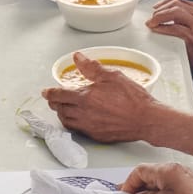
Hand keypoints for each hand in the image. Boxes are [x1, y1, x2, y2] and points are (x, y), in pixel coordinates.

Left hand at [42, 53, 156, 142]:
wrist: (146, 119)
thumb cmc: (132, 98)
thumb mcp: (112, 76)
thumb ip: (91, 67)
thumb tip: (77, 58)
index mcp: (85, 98)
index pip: (60, 95)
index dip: (50, 93)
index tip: (45, 91)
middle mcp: (84, 113)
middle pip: (60, 109)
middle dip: (54, 103)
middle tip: (53, 99)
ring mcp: (89, 127)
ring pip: (67, 121)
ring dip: (62, 114)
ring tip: (63, 109)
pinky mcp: (97, 136)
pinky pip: (78, 130)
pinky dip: (73, 124)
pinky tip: (77, 120)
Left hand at [147, 0, 192, 85]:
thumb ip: (187, 20)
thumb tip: (168, 18)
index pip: (179, 0)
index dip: (164, 3)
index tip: (155, 9)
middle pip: (175, 3)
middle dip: (160, 9)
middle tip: (151, 18)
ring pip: (175, 12)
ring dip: (160, 16)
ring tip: (152, 23)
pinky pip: (175, 28)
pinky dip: (163, 28)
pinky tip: (156, 30)